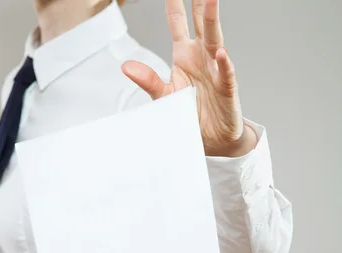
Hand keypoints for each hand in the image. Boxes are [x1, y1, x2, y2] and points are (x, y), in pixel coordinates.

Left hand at [121, 0, 256, 156]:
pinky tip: (221, 54)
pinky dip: (224, 66)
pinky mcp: (226, 91)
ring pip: (215, 42)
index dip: (174, 4)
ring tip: (210, 1)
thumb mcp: (164, 96)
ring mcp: (216, 72)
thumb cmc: (190, 114)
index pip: (178, 22)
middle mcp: (202, 57)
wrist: (211, 138)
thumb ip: (148, 80)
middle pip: (201, 23)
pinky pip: (226, 76)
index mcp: (184, 55)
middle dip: (201, 2)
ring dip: (212, 22)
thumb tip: (126, 66)